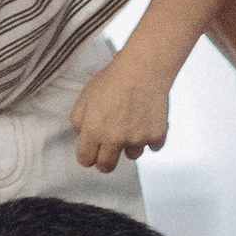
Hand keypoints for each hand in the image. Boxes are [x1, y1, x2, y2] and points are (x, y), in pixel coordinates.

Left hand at [70, 55, 171, 172]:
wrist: (144, 68)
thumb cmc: (113, 79)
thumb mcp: (85, 96)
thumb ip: (78, 120)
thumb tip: (82, 135)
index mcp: (94, 131)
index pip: (86, 160)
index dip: (87, 156)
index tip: (92, 152)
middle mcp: (115, 140)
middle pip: (107, 167)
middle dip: (106, 161)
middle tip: (110, 149)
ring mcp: (138, 139)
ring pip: (132, 155)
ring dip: (131, 144)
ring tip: (133, 122)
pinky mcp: (157, 135)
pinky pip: (153, 146)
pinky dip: (151, 137)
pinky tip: (148, 120)